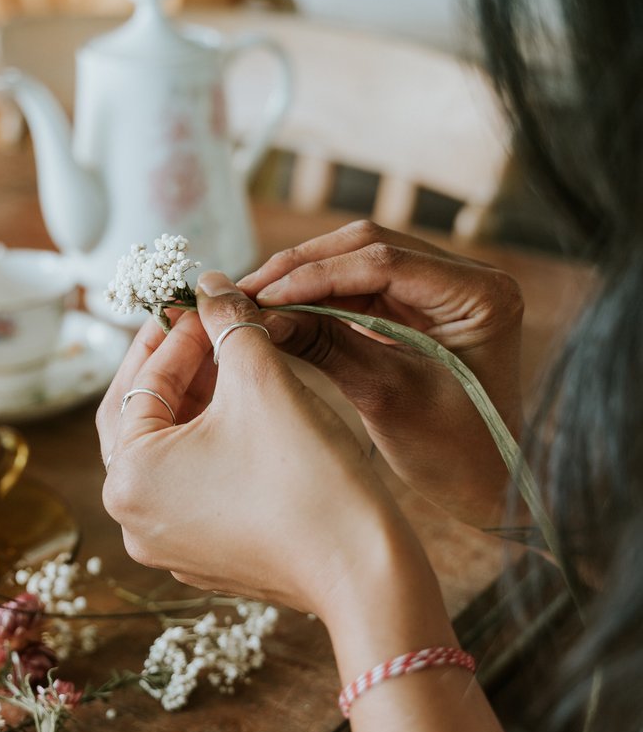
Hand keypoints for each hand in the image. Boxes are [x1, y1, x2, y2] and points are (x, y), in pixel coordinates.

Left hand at [97, 272, 439, 631]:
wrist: (364, 570)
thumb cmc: (308, 476)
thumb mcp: (262, 379)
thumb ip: (228, 323)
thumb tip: (210, 284)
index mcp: (129, 477)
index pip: (142, 381)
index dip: (178, 331)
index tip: (208, 298)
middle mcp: (133, 518)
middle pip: (143, 418)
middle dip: (177, 365)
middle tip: (207, 324)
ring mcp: (168, 544)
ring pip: (171, 451)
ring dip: (196, 402)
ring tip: (233, 361)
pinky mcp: (206, 557)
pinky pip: (195, 485)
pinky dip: (213, 443)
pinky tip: (248, 413)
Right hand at [240, 220, 524, 528]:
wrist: (486, 484)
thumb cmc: (453, 451)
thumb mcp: (385, 397)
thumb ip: (325, 346)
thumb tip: (259, 315)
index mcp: (480, 294)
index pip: (384, 262)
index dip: (316, 274)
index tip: (261, 295)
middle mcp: (466, 277)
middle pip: (368, 247)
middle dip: (302, 267)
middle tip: (246, 291)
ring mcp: (441, 287)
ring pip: (357, 260)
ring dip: (304, 277)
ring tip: (253, 298)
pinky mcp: (418, 304)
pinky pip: (359, 286)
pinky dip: (318, 296)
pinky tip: (278, 308)